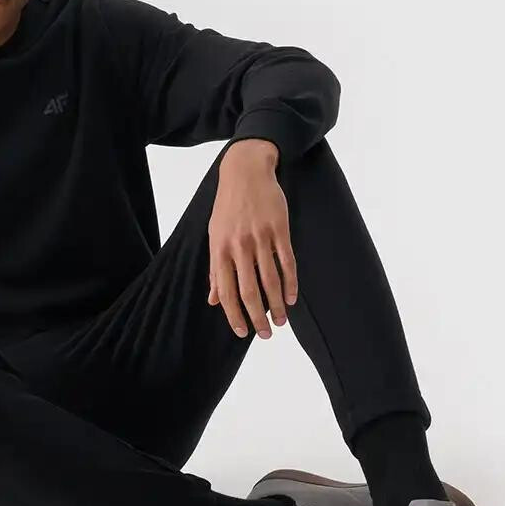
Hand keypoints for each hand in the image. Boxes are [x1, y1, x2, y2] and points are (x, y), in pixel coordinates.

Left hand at [207, 139, 298, 338]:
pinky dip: (290, 283)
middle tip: (266, 335)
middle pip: (249, 290)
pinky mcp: (279, 229)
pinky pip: (287, 262)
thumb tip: (213, 299)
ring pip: (270, 280)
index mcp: (220, 248)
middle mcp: (239, 245)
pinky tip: (291, 298)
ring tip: (281, 322)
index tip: (242, 332)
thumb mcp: (214, 234)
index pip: (225, 290)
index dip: (234, 314)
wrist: (245, 171)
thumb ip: (216, 268)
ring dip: (276, 305)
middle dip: (257, 317)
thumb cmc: (228, 206)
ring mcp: (260, 237)